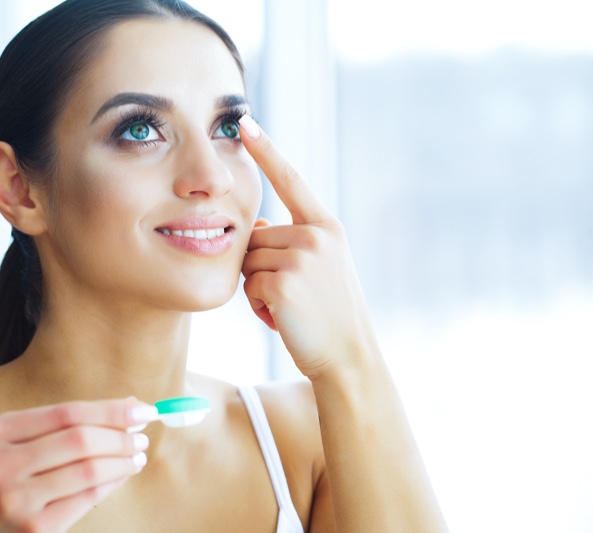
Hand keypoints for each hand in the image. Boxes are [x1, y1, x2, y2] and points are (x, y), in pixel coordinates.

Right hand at [0, 398, 156, 532]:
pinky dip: (112, 483)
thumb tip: (127, 406)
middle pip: (80, 438)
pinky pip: (87, 498)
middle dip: (121, 434)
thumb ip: (60, 428)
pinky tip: (123, 475)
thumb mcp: (9, 450)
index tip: (142, 407)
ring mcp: (13, 499)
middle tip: (143, 434)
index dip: (111, 409)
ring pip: (89, 469)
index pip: (67, 412)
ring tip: (138, 455)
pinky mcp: (32, 528)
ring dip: (122, 460)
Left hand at [239, 116, 379, 379]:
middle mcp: (316, 235)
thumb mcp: (321, 267)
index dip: (266, 150)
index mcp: (326, 227)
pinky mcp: (282, 282)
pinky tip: (284, 319)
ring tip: (292, 307)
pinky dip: (258, 307)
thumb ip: (292, 242)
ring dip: (259, 289)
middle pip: (256, 238)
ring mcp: (300, 257)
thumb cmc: (329, 314)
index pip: (291, 180)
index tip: (245, 121)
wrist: (348, 356)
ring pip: (249, 262)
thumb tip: (254, 230)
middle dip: (262, 268)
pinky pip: (248, 286)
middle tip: (294, 295)